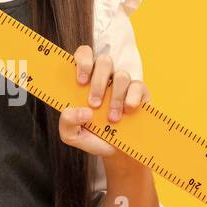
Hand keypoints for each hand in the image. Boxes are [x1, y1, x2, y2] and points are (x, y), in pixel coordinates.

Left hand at [58, 44, 149, 159]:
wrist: (119, 151)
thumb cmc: (94, 137)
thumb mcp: (73, 135)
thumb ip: (67, 123)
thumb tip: (82, 111)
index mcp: (86, 80)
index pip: (84, 55)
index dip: (83, 61)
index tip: (81, 81)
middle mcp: (105, 77)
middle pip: (104, 61)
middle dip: (98, 82)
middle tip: (94, 104)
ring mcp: (123, 83)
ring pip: (121, 75)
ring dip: (114, 97)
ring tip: (112, 118)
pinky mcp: (140, 92)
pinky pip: (137, 86)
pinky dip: (131, 98)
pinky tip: (128, 110)